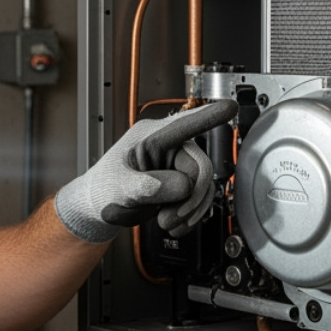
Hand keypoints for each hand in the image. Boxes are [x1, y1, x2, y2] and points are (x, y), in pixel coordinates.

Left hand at [54, 99, 236, 243]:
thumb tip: (182, 186)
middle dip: (190, 197)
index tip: (230, 106)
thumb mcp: (118, 187)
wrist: (100, 207)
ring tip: (166, 222)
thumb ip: (146, 185)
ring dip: (189, 210)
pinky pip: (201, 198)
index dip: (209, 116)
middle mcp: (168, 146)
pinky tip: (175, 224)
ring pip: (204, 185)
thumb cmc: (103, 188)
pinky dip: (191, 215)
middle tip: (168, 217)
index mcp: (151, 136)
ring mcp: (177, 165)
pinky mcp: (182, 183)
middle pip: (200, 166)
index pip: (184, 124)